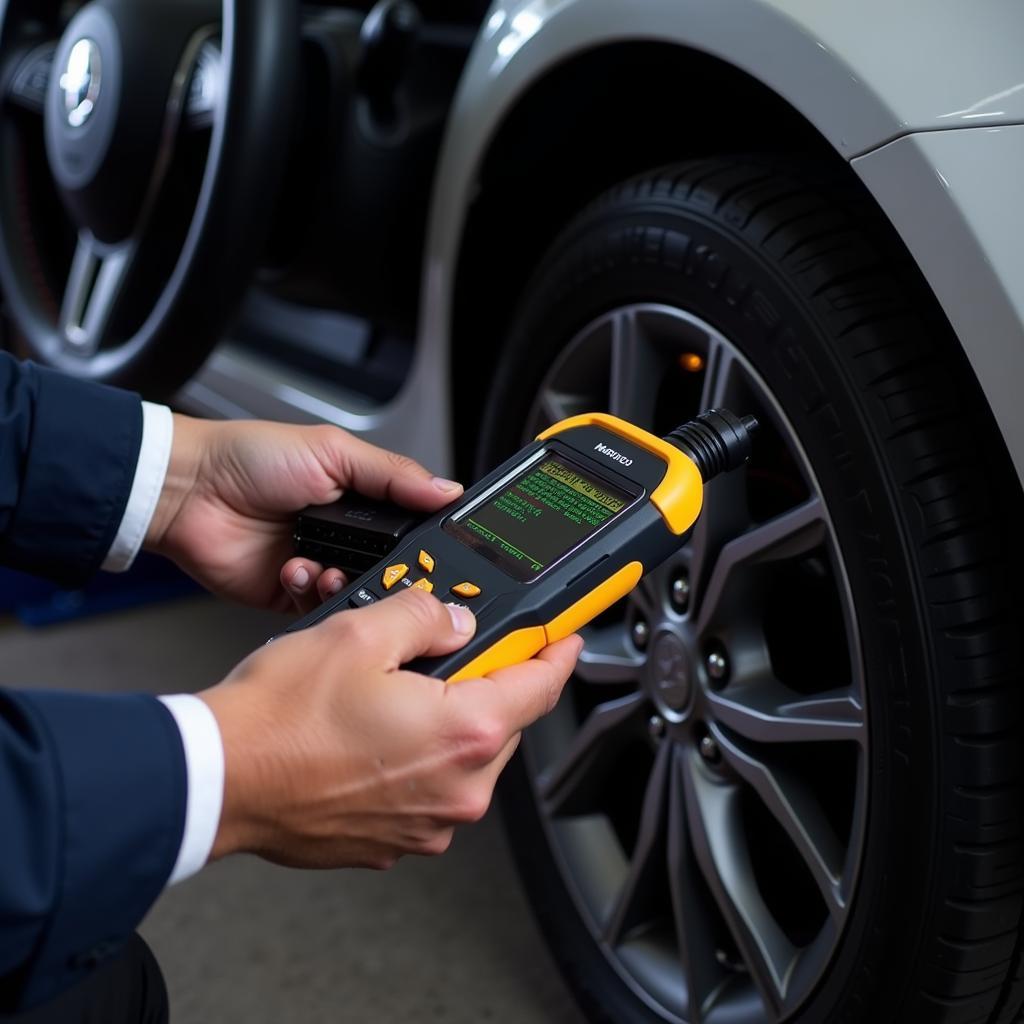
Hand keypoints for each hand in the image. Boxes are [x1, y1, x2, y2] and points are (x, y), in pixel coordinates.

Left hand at [145, 415, 462, 610]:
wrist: (190, 491)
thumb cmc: (250, 458)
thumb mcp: (334, 452)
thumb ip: (394, 476)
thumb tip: (447, 490)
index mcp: (363, 500)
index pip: (411, 528)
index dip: (424, 543)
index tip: (436, 554)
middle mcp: (346, 536)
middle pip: (390, 568)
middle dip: (390, 572)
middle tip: (388, 570)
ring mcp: (321, 566)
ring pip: (359, 594)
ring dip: (347, 584)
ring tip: (330, 567)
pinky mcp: (293, 595)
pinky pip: (320, 611)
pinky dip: (314, 595)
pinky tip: (298, 571)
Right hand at [199, 589, 582, 868]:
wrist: (219, 781)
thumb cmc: (278, 720)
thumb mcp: (360, 631)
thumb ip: (425, 615)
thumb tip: (455, 619)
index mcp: (463, 733)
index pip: (540, 686)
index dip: (557, 652)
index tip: (565, 637)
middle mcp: (457, 789)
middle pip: (502, 721)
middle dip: (484, 682)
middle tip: (444, 652)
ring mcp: (427, 824)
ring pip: (463, 754)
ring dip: (446, 721)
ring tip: (391, 694)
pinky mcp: (396, 841)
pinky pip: (428, 788)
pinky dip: (415, 759)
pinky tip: (371, 736)